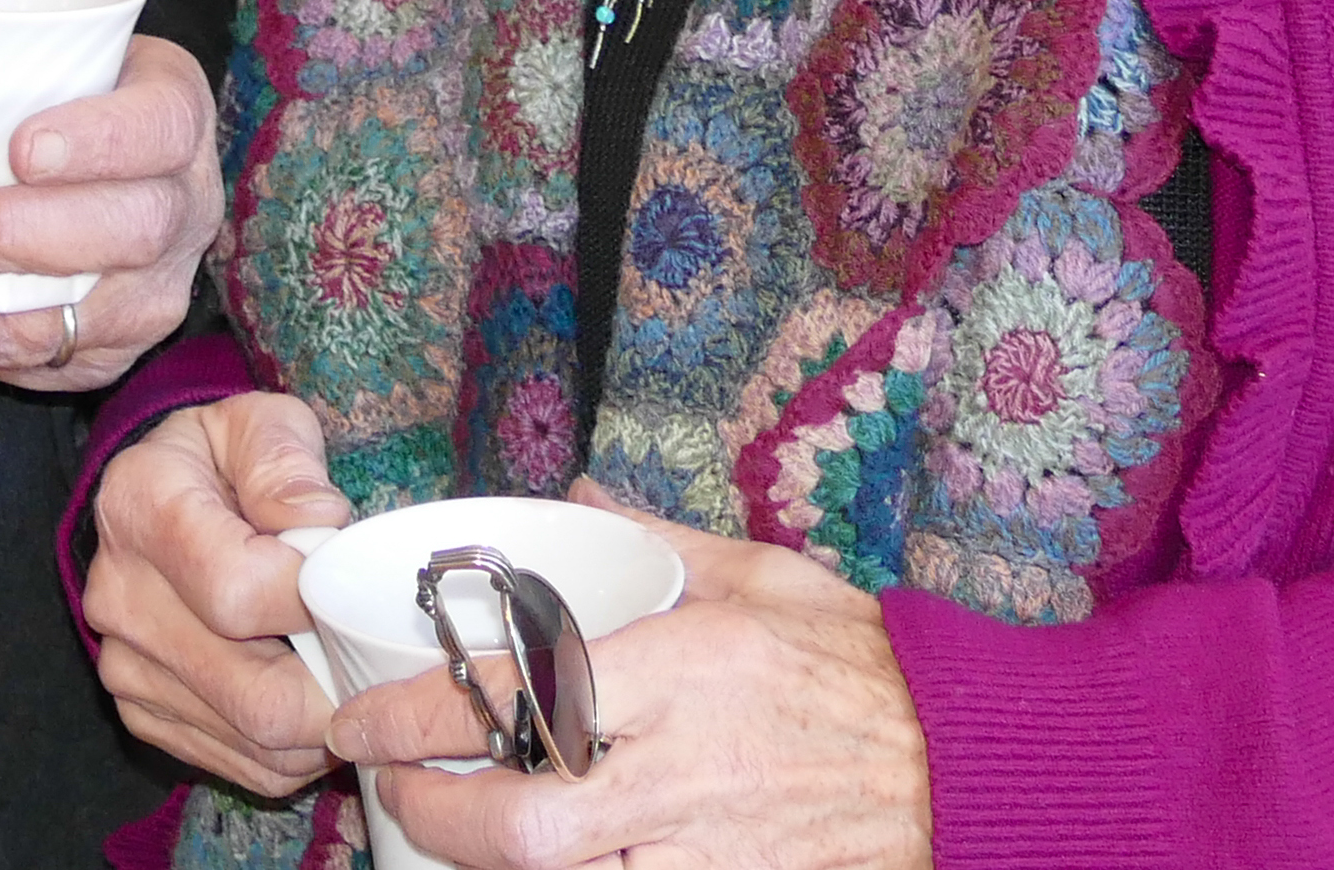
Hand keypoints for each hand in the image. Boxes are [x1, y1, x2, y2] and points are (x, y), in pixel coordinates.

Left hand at [0, 36, 220, 390]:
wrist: (114, 168)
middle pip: (125, 230)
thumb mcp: (32, 71)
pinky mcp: (114, 352)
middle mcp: (184, 207)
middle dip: (13, 235)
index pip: (160, 125)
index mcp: (172, 116)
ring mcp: (158, 290)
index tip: (20, 148)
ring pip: (84, 319)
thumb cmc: (58, 101)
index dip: (98, 139)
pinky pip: (40, 365)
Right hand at [81, 392, 352, 794]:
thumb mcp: (259, 424)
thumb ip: (287, 464)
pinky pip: (244, 766)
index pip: (240, 594)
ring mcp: (126, 663)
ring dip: (323, 724)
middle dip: (337, 686)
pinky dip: (293, 749)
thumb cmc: (222, 460)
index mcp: (141, 508)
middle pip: (256, 696)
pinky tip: (303, 696)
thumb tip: (318, 525)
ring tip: (338, 671)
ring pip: (259, 743)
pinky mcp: (141, 711)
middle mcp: (120, 597)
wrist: (158, 496)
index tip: (339, 582)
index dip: (314, 602)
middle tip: (366, 653)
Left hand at [336, 516, 929, 869]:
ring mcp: (712, 850)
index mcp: (685, 670)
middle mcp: (689, 770)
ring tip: (448, 829)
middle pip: (526, 824)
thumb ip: (659, 540)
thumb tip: (572, 499)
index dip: (420, 712)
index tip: (364, 714)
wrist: (970, 763)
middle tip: (388, 784)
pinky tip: (545, 862)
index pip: (520, 694)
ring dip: (492, 862)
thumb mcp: (765, 577)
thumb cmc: (864, 666)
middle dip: (434, 815)